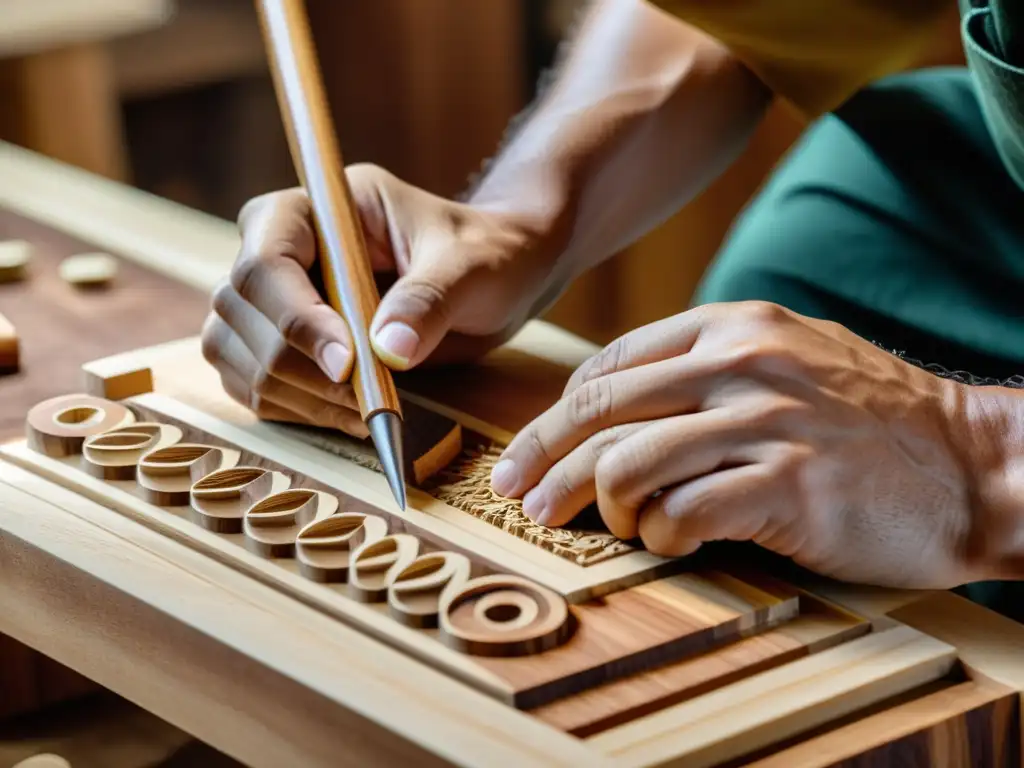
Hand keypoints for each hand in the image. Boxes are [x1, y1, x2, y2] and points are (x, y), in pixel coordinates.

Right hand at [201, 164, 562, 436]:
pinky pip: (250, 383)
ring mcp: (273, 298)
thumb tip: (388, 349)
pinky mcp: (280, 343)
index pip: (268, 257)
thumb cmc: (483, 253)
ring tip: (364, 412)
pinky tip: (348, 417)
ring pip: (234, 352)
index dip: (296, 316)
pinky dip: (292, 410)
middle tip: (366, 399)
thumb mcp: (469, 267)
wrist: (495, 279)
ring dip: (294, 394)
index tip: (348, 364)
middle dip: (298, 365)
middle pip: (241, 310)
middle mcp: (282, 247)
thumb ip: (428, 300)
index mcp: (319, 208)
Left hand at [490, 301, 998, 588]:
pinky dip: (659, 535)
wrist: (973, 463)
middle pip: (602, 411)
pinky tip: (667, 540)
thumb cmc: (868, 419)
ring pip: (631, 463)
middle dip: (544, 460)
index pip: (609, 367)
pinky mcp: (792, 485)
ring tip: (608, 527)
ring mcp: (769, 421)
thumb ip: (704, 369)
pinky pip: (685, 513)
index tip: (530, 455)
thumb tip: (614, 409)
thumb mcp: (788, 359)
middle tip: (521, 500)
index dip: (556, 416)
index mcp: (732, 327)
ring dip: (600, 505)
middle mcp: (743, 363)